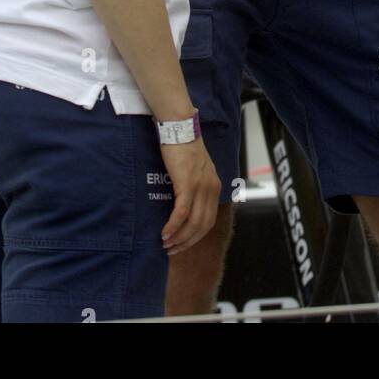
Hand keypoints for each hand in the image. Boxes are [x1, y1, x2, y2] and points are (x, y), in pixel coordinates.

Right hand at [160, 137, 221, 254]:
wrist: (179, 127)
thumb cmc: (182, 146)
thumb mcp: (195, 168)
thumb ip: (195, 185)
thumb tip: (184, 204)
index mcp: (214, 186)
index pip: (209, 220)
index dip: (195, 236)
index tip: (182, 244)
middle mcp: (211, 189)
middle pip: (202, 226)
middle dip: (187, 242)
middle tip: (172, 250)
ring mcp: (201, 187)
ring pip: (192, 223)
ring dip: (179, 238)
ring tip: (166, 245)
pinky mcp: (187, 184)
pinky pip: (181, 213)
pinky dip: (173, 226)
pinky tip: (164, 234)